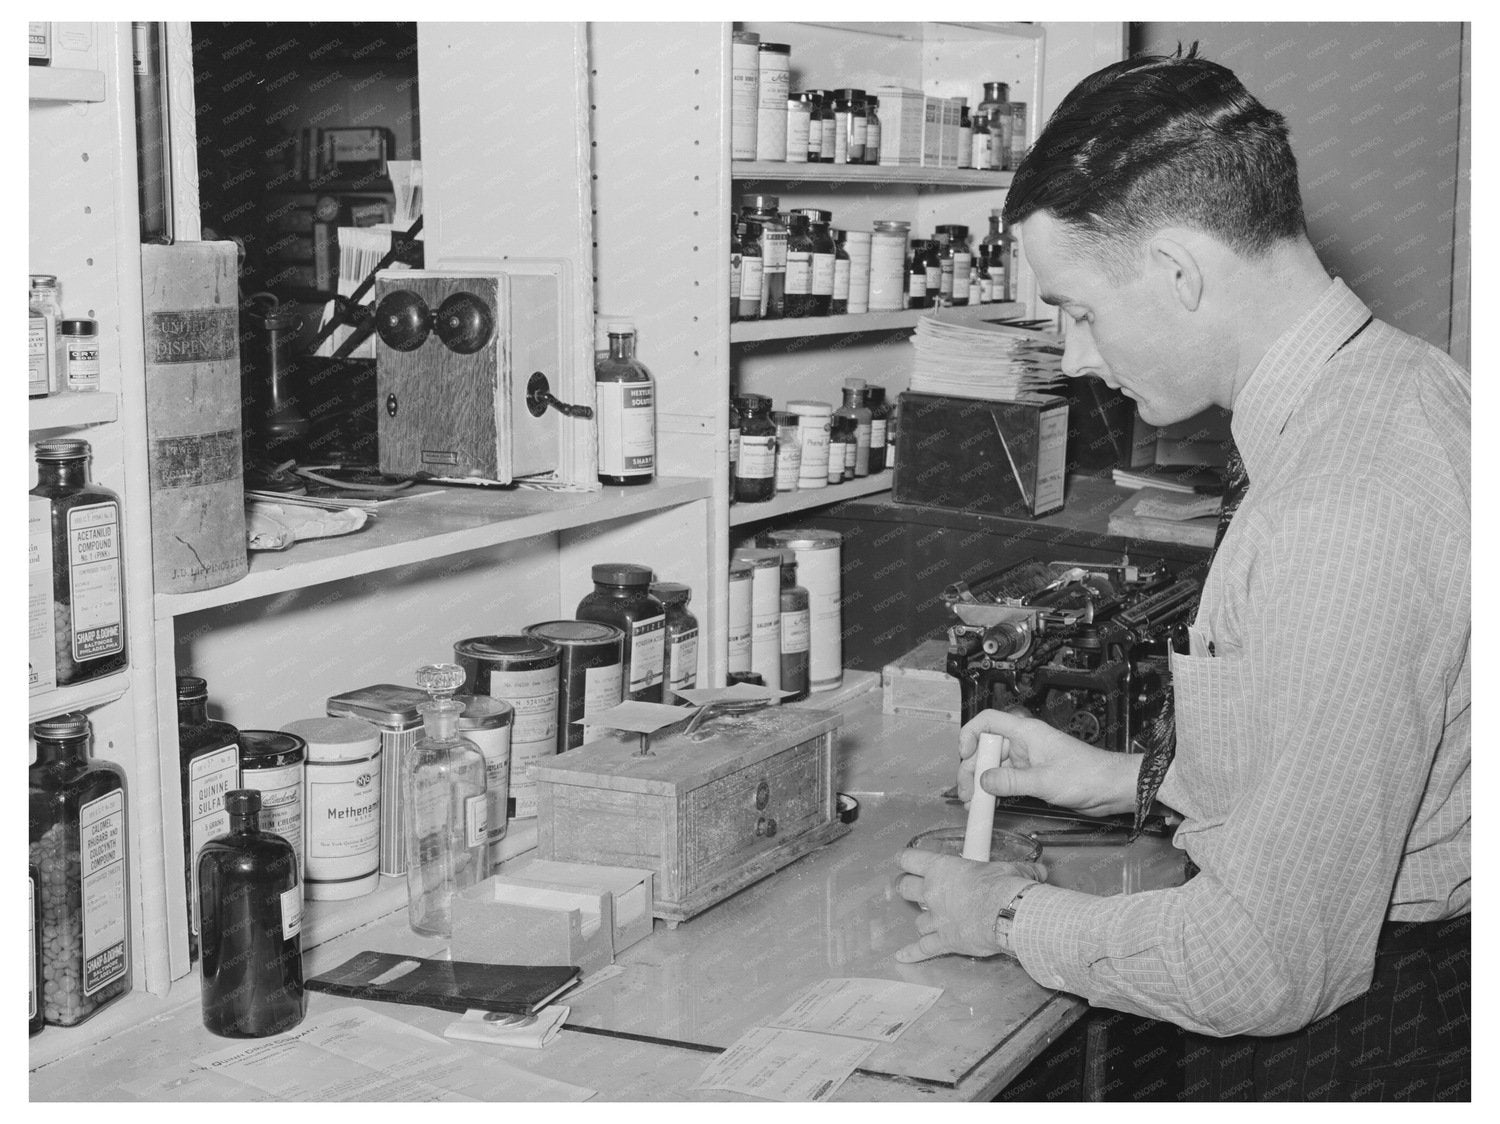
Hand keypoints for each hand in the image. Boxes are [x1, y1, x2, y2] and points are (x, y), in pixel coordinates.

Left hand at [894, 847, 1045, 961]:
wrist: (1008, 914)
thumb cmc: (1005, 887)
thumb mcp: (1011, 870)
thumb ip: (1019, 870)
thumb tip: (1036, 872)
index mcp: (943, 869)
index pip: (911, 859)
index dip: (905, 859)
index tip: (903, 860)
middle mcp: (933, 892)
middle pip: (905, 888)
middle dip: (905, 887)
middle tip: (907, 886)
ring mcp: (936, 918)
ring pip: (917, 920)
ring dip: (922, 920)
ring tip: (928, 920)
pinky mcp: (944, 941)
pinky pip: (923, 948)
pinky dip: (912, 953)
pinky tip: (902, 956)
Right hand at [957, 709, 1141, 817]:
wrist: (1113, 788)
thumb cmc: (1089, 775)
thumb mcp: (1045, 780)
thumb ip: (1010, 782)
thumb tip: (982, 782)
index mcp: (1026, 732)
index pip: (988, 721)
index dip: (970, 735)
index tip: (964, 756)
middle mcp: (1024, 743)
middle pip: (987, 749)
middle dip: (973, 770)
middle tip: (966, 794)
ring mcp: (1029, 760)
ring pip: (995, 767)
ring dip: (982, 785)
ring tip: (974, 804)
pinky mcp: (1034, 776)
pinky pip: (1007, 780)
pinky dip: (996, 791)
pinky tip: (989, 804)